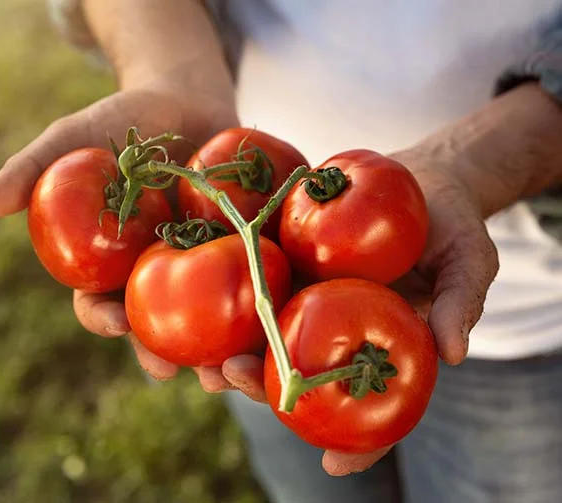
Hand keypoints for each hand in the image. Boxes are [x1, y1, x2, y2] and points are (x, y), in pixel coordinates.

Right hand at [0, 86, 239, 388]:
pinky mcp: (244, 247)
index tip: (113, 323)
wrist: (185, 98)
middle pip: (157, 324)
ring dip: (216, 349)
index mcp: (114, 261)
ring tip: (227, 368)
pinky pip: (254, 276)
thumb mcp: (75, 137)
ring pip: (208, 318)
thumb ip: (35, 168)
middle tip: (176, 372)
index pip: (100, 300)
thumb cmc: (123, 119)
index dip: (102, 317)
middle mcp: (158, 270)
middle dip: (163, 352)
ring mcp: (204, 262)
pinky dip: (262, 297)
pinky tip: (273, 312)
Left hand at [214, 143, 499, 474]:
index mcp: (381, 343)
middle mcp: (340, 330)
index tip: (335, 465)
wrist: (420, 180)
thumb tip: (452, 353)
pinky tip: (201, 301)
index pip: (373, 402)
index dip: (360, 441)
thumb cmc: (451, 224)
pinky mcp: (290, 260)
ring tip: (204, 361)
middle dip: (265, 387)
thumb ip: (462, 301)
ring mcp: (310, 297)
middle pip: (304, 374)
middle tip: (231, 380)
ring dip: (233, 353)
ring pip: (270, 338)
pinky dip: (230, 294)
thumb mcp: (469, 259)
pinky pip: (258, 280)